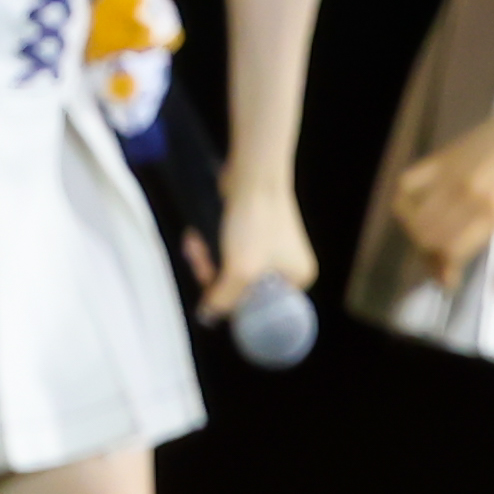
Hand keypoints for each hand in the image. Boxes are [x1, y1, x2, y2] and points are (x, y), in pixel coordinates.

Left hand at [188, 177, 319, 326]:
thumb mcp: (239, 271)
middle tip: (200, 261)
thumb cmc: (256, 223)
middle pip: (241, 289)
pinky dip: (212, 247)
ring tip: (195, 244)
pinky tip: (198, 237)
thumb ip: (223, 300)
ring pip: (230, 269)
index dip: (231, 303)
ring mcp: (272, 249)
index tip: (211, 290)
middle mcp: (288, 267)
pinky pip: (228, 251)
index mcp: (297, 280)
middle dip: (213, 276)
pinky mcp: (254, 233)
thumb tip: (208, 317)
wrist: (253, 176)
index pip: (258, 308)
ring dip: (207, 260)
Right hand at [384, 98, 493, 294]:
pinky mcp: (442, 158)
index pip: (449, 250)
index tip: (452, 278)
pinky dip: (405, 201)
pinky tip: (419, 210)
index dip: (445, 271)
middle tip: (444, 260)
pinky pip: (407, 183)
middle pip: (426, 236)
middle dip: (430, 256)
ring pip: (412, 215)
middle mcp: (465, 194)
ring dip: (418, 234)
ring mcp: (450, 174)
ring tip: (434, 239)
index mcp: (491, 212)